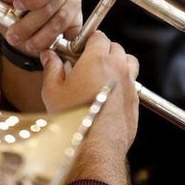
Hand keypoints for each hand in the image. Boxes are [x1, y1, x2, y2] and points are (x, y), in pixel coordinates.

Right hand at [41, 32, 138, 147]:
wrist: (96, 147)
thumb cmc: (74, 119)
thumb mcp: (53, 91)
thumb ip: (51, 68)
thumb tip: (49, 56)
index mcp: (97, 59)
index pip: (98, 36)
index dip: (87, 41)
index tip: (78, 50)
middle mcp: (118, 68)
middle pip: (115, 47)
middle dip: (102, 51)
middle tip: (86, 63)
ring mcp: (130, 84)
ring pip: (128, 62)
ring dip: (117, 63)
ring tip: (100, 76)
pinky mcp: (135, 100)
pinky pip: (131, 83)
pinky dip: (122, 83)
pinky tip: (107, 94)